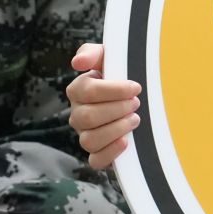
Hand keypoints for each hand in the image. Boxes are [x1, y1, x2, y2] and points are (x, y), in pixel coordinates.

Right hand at [67, 42, 142, 169]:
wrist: (132, 94)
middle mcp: (77, 114)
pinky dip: (110, 153)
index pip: (88, 92)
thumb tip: (78, 62)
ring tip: (134, 119)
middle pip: (88, 117)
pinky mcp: (97, 152)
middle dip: (117, 110)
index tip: (135, 87)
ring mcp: (85, 134)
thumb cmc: (118, 73)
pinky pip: (95, 161)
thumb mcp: (107, 56)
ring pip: (90, 140)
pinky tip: (126, 141)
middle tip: (135, 104)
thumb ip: (91, 53)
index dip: (114, 90)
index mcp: (78, 90)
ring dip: (116, 129)